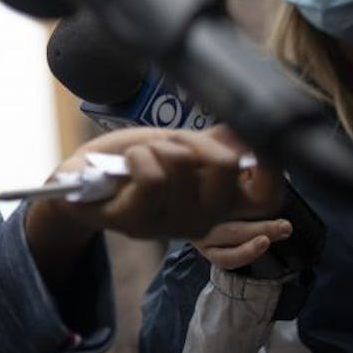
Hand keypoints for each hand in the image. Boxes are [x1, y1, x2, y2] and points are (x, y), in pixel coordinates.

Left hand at [24, 126, 281, 285]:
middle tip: (170, 146)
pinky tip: (128, 164)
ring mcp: (168, 226)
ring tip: (141, 158)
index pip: (267, 197)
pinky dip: (138, 156)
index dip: (270, 165)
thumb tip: (251, 127)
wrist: (82, 179)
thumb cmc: (136, 161)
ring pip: (182, 163)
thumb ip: (216, 143)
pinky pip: (151, 177)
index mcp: (219, 203)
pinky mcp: (133, 222)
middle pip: (224, 166)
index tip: (248, 138)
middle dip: (193, 138)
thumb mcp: (180, 146)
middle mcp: (202, 220)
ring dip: (156, 146)